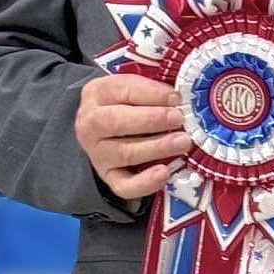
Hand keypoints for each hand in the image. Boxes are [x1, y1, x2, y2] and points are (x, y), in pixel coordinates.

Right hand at [75, 74, 191, 200]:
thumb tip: (178, 98)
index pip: (120, 90)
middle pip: (115, 122)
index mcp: (97, 93)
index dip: (150, 94)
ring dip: (157, 147)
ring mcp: (98, 153)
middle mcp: (90, 124)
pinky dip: (145, 182)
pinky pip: (124, 185)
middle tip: (178, 119)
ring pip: (124, 153)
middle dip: (151, 120)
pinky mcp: (109, 176)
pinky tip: (165, 172)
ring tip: (183, 142)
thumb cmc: (130, 104)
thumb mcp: (136, 88)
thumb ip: (153, 89)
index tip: (175, 98)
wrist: (109, 129)